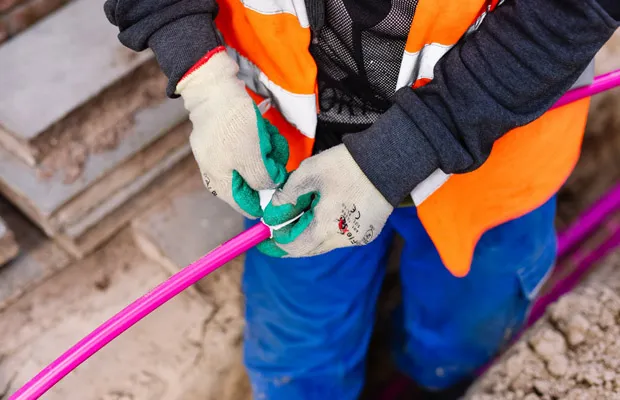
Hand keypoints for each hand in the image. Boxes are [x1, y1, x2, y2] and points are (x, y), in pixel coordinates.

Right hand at [176, 48, 288, 217]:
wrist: (213, 86)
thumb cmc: (232, 124)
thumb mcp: (252, 157)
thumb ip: (262, 180)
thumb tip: (270, 189)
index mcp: (220, 183)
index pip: (247, 207)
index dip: (267, 199)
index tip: (282, 184)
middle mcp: (217, 173)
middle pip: (252, 184)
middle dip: (268, 169)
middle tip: (274, 153)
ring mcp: (219, 154)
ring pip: (252, 164)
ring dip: (266, 152)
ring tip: (268, 136)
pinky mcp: (224, 137)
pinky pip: (247, 147)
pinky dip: (258, 140)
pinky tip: (262, 128)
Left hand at [258, 144, 392, 256]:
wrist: (388, 161)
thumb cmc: (345, 166)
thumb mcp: (308, 173)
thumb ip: (286, 195)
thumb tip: (272, 213)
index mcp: (326, 228)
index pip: (294, 247)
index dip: (276, 243)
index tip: (264, 237)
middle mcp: (342, 240)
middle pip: (309, 249)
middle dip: (292, 240)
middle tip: (278, 229)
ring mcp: (358, 238)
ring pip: (325, 244)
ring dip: (310, 234)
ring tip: (301, 216)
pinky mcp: (368, 232)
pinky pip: (340, 237)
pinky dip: (327, 230)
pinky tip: (324, 213)